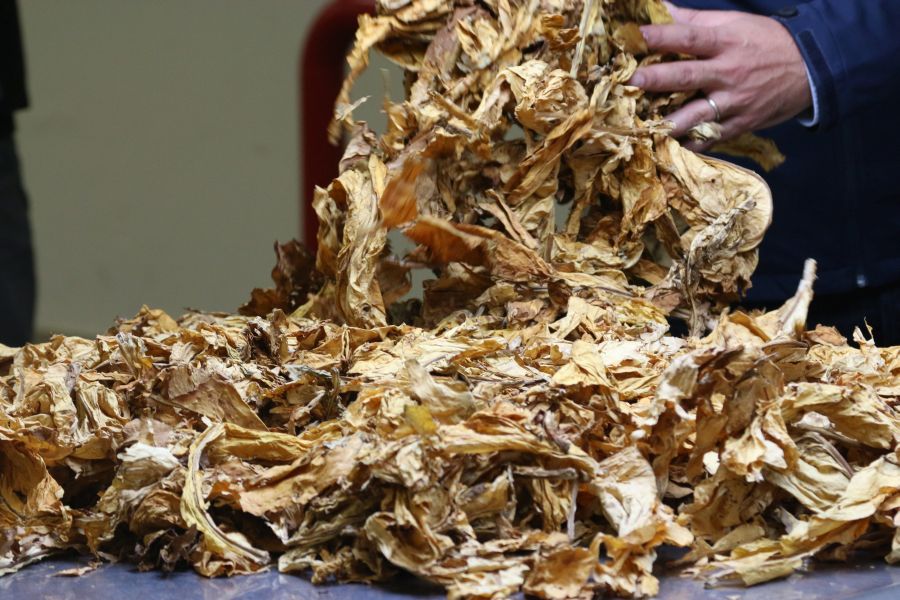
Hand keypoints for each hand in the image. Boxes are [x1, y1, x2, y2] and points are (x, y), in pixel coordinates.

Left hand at [630, 3, 811, 148]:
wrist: (812, 68)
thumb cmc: (766, 41)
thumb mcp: (735, 24)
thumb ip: (695, 21)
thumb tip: (661, 8)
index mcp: (725, 42)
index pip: (689, 37)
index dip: (662, 36)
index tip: (636, 35)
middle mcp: (728, 72)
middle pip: (687, 75)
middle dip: (658, 79)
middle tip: (633, 81)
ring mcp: (734, 101)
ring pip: (697, 114)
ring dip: (670, 122)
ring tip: (645, 127)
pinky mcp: (741, 123)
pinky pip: (712, 137)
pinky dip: (692, 144)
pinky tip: (670, 148)